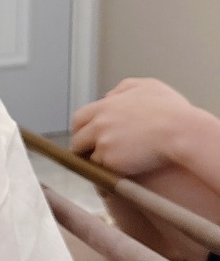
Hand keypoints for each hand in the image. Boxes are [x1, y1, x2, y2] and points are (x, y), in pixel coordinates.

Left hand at [70, 78, 195, 177]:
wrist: (181, 131)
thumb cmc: (170, 109)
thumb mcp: (147, 87)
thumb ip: (123, 89)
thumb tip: (108, 96)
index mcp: (105, 107)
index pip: (79, 119)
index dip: (82, 129)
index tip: (87, 136)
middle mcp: (99, 124)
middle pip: (78, 140)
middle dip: (83, 147)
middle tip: (94, 153)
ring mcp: (103, 143)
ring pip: (90, 157)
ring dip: (97, 161)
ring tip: (110, 165)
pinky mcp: (110, 161)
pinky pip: (102, 170)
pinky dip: (108, 172)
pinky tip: (118, 173)